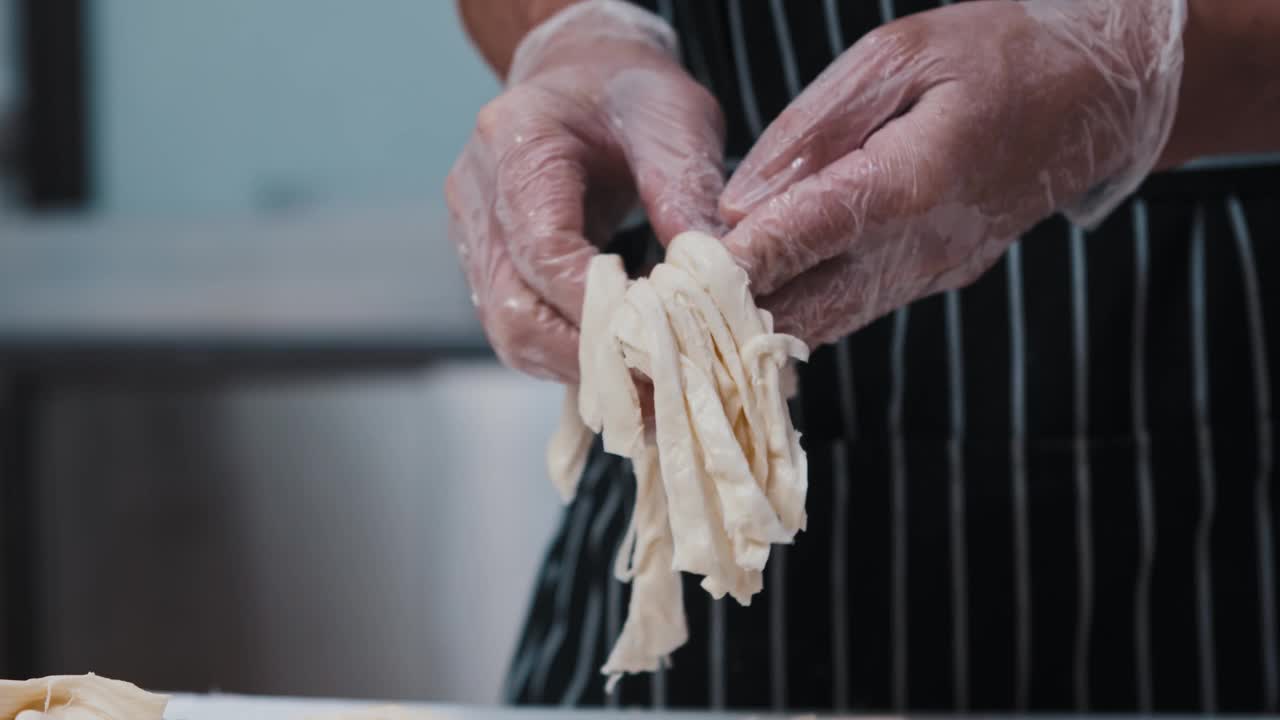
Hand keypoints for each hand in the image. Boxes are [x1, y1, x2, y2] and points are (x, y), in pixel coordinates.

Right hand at [446, 0, 726, 381]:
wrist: (581, 75)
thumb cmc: (628, 90)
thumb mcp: (675, 121)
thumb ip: (688, 193)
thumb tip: (717, 278)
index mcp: (515, 143)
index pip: (542, 250)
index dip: (598, 308)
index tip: (659, 342)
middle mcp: (477, 193)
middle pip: (512, 309)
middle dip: (588, 357)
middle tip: (659, 385)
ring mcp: (473, 233)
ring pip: (509, 331)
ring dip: (579, 366)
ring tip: (648, 385)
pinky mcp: (487, 262)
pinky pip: (518, 326)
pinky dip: (571, 353)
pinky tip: (623, 361)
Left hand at [718, 0, 1185, 346]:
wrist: (1098, 95)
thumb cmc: (1001, 53)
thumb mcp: (902, 55)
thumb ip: (816, 129)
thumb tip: (741, 200)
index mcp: (914, 180)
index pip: (805, 237)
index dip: (734, 266)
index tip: (674, 284)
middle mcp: (923, 246)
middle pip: (810, 306)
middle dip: (732, 319)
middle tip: (663, 322)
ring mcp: (933, 273)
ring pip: (830, 324)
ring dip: (760, 330)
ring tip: (688, 327)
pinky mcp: (936, 279)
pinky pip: (854, 310)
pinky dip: (800, 316)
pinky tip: (751, 311)